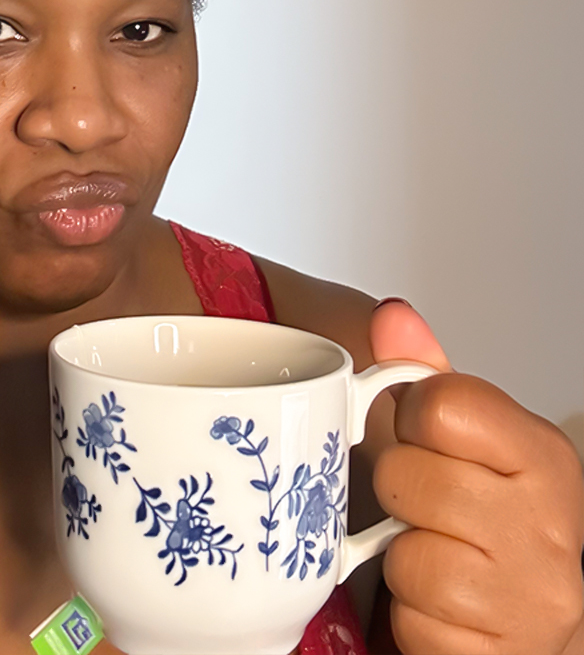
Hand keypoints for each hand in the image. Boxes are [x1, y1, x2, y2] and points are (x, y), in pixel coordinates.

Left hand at [369, 300, 583, 654]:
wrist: (536, 615)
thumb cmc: (492, 518)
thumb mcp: (468, 437)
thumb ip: (426, 373)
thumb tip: (392, 317)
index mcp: (543, 456)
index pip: (439, 404)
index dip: (412, 418)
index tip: (426, 437)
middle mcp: (550, 526)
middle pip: (407, 476)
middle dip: (399, 490)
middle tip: (424, 504)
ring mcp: (533, 598)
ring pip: (406, 556)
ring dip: (400, 559)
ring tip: (433, 553)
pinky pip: (414, 624)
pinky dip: (413, 617)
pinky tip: (441, 605)